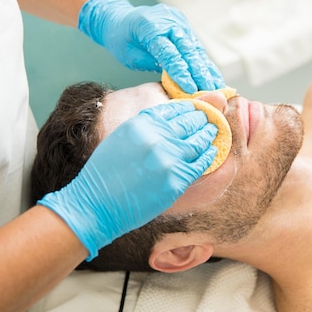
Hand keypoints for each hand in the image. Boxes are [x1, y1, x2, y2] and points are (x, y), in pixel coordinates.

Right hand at [37, 101, 217, 259]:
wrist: (97, 204)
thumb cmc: (105, 173)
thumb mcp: (122, 137)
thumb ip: (146, 126)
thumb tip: (170, 120)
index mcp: (142, 123)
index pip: (175, 108)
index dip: (190, 107)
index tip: (197, 108)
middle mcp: (157, 137)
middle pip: (190, 122)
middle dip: (203, 118)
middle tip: (210, 118)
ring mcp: (169, 159)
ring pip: (199, 141)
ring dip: (209, 134)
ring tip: (214, 131)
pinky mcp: (176, 180)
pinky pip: (201, 164)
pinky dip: (209, 156)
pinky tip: (212, 152)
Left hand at [78, 0, 224, 92]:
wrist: (119, 19)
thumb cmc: (122, 41)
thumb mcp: (131, 57)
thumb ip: (155, 65)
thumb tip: (177, 82)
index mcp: (149, 26)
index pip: (169, 52)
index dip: (181, 72)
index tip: (191, 89)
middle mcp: (168, 20)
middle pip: (187, 49)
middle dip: (200, 72)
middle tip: (210, 90)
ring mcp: (178, 20)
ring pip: (195, 48)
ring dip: (206, 69)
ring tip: (218, 86)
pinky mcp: (184, 25)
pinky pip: (195, 46)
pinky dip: (204, 63)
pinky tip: (214, 77)